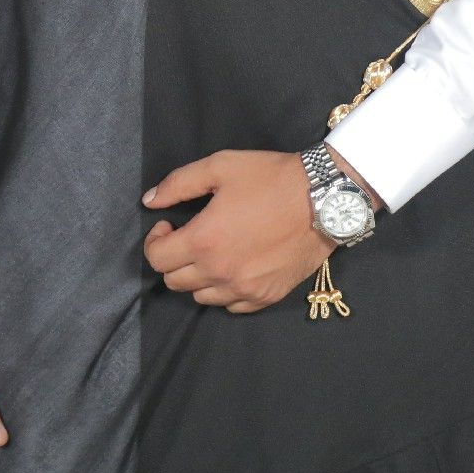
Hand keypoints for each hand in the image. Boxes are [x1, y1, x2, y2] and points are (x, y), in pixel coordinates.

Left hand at [141, 149, 353, 313]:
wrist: (324, 199)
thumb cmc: (271, 179)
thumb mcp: (220, 167)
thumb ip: (178, 184)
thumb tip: (150, 201)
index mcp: (203, 241)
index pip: (157, 258)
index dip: (155, 241)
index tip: (168, 225)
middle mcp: (220, 272)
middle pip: (175, 282)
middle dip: (174, 259)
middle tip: (189, 237)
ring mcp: (244, 289)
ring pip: (201, 297)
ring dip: (198, 277)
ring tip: (213, 253)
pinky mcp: (266, 296)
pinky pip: (232, 305)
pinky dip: (225, 291)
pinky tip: (235, 267)